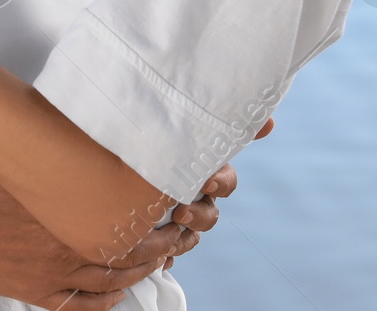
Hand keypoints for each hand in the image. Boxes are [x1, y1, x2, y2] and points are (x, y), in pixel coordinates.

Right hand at [0, 162, 193, 309]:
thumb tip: (74, 121)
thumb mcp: (15, 156)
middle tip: (183, 237)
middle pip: (130, 252)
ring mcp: (53, 275)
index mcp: (68, 212)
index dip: (161, 214)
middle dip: (163, 245)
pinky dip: (104, 303)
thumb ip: (51, 145)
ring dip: (140, 272)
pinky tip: (116, 296)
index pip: (129, 217)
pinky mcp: (35, 293)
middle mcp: (69, 248)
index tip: (179, 205)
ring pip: (112, 281)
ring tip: (160, 262)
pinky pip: (80, 305)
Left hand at [157, 117, 272, 268]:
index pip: (225, 181)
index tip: (206, 182)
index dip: (220, 184)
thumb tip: (270, 121)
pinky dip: (167, 253)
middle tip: (179, 211)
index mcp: (201, 171)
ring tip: (165, 237)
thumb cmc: (147, 143)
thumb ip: (207, 124)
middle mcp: (195, 196)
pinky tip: (161, 256)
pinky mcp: (162, 236)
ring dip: (184, 238)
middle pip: (210, 214)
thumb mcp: (171, 132)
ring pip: (193, 236)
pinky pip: (172, 250)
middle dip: (199, 215)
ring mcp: (180, 217)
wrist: (107, 168)